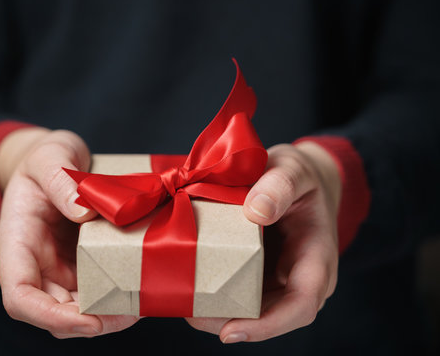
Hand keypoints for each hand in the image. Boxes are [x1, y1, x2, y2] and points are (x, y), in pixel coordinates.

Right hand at [0, 127, 139, 337]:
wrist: (55, 160)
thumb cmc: (45, 158)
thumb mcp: (49, 156)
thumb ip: (60, 181)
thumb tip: (83, 213)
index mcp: (16, 242)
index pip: (18, 296)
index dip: (49, 316)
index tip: (88, 320)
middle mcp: (34, 263)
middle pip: (51, 311)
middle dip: (89, 322)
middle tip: (130, 314)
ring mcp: (57, 266)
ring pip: (74, 308)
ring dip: (105, 314)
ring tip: (139, 306)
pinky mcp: (79, 262)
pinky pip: (93, 289)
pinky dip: (114, 295)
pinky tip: (138, 288)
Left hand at [186, 141, 340, 342]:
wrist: (298, 181)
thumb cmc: (301, 177)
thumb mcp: (294, 169)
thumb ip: (280, 185)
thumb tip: (256, 211)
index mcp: (317, 259)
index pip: (302, 305)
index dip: (268, 325)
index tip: (230, 331)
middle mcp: (299, 279)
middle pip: (268, 316)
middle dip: (228, 321)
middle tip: (189, 312)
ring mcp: (278, 279)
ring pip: (250, 310)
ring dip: (217, 312)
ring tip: (182, 301)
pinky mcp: (258, 274)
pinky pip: (239, 291)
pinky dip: (215, 293)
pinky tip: (189, 285)